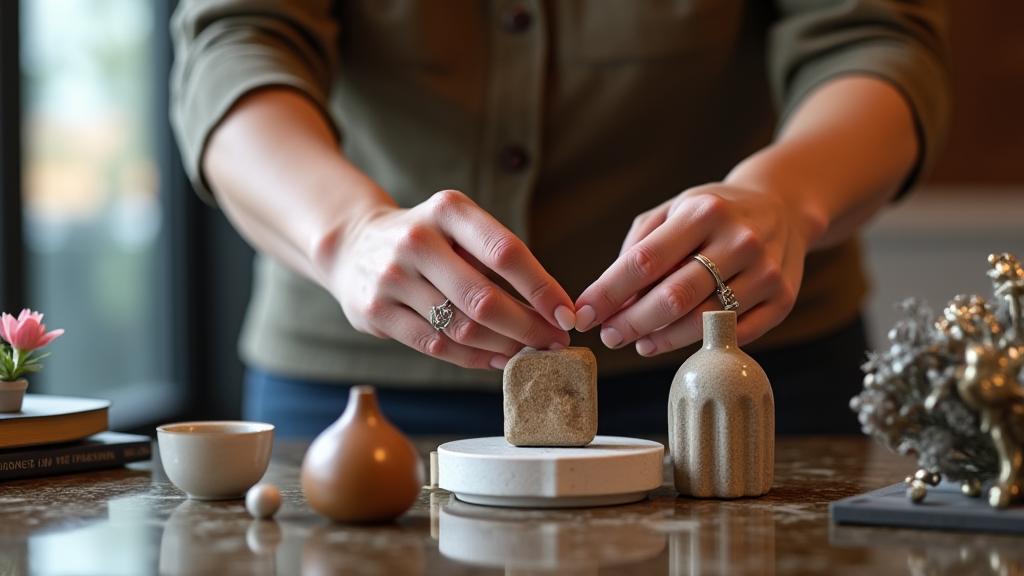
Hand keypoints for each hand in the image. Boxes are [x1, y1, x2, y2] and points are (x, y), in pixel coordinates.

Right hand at [329, 190, 575, 369]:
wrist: (353, 246)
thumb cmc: (428, 241)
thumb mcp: (458, 227)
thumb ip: (497, 258)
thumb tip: (552, 309)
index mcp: (448, 210)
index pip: (506, 252)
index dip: (542, 288)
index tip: (567, 314)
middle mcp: (416, 239)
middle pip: (485, 297)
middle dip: (528, 326)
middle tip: (555, 342)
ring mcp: (391, 277)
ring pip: (461, 327)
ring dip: (505, 346)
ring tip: (530, 352)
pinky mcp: (375, 312)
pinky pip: (435, 346)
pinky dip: (474, 357)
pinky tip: (498, 358)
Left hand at [575, 183, 816, 355]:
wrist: (782, 208)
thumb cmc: (711, 214)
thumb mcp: (672, 212)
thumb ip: (638, 249)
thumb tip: (609, 300)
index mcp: (704, 212)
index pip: (645, 260)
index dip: (609, 292)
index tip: (583, 313)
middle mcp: (739, 239)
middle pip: (673, 297)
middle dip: (631, 322)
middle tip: (608, 336)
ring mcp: (766, 271)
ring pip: (703, 320)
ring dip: (660, 338)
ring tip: (635, 341)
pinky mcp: (783, 299)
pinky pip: (734, 333)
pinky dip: (696, 343)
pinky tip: (667, 342)